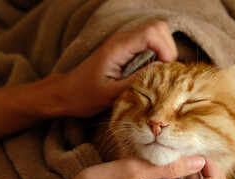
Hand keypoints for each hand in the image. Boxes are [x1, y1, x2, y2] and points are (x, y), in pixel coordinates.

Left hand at [52, 20, 177, 116]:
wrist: (66, 92)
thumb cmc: (85, 96)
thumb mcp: (112, 94)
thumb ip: (138, 81)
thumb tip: (161, 69)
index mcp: (117, 48)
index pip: (152, 33)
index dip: (166, 49)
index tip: (166, 70)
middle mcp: (121, 39)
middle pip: (157, 28)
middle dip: (168, 48)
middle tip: (166, 72)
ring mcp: (123, 42)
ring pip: (154, 33)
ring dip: (164, 50)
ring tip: (160, 72)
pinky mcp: (124, 48)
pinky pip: (148, 42)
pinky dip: (157, 52)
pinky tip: (153, 71)